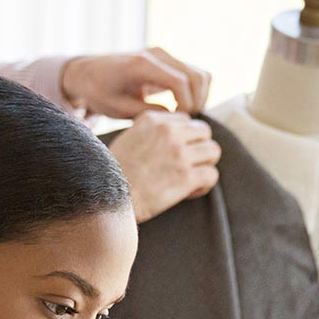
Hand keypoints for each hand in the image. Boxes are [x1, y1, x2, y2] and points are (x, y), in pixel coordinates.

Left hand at [61, 47, 210, 116]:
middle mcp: (158, 54)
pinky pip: (194, 74)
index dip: (187, 106)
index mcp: (143, 64)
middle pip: (198, 76)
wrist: (88, 72)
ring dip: (200, 97)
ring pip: (201, 74)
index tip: (180, 124)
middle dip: (197, 103)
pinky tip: (182, 108)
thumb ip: (147, 113)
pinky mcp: (168, 60)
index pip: (181, 83)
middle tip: (185, 123)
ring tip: (185, 117)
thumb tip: (175, 118)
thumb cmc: (99, 91)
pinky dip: (195, 92)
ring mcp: (165, 55)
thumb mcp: (118, 108)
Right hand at [107, 110, 222, 222]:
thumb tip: (173, 135)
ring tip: (191, 179)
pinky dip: (204, 185)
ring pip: (213, 151)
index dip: (185, 138)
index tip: (174, 154)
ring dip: (205, 165)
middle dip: (199, 149)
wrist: (105, 199)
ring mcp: (178, 153)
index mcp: (152, 120)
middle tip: (187, 166)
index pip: (186, 120)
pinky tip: (189, 192)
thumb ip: (150, 131)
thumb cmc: (113, 175)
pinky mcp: (185, 177)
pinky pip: (211, 175)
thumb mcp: (128, 139)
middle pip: (204, 132)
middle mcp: (168, 132)